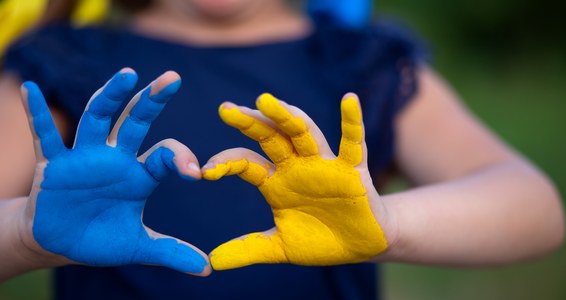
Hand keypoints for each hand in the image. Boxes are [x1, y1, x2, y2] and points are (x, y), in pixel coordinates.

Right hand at [19, 69, 210, 274]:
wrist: (61, 242)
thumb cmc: (101, 237)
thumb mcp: (137, 246)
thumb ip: (170, 252)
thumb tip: (207, 269)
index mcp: (140, 174)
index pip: (166, 156)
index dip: (181, 159)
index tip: (195, 172)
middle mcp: (116, 158)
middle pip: (136, 121)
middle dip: (152, 100)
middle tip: (172, 78)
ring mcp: (85, 157)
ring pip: (98, 118)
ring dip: (110, 97)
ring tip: (127, 75)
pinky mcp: (54, 164)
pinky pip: (45, 135)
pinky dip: (36, 114)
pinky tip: (30, 88)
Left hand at [203, 93, 391, 269]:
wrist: (359, 246)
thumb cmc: (320, 240)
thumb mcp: (281, 247)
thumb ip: (249, 249)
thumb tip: (212, 262)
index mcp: (276, 182)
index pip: (246, 163)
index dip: (226, 164)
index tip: (205, 171)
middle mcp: (296, 167)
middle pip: (270, 137)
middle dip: (250, 123)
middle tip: (226, 109)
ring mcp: (323, 165)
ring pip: (303, 133)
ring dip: (286, 116)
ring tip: (265, 100)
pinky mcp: (352, 170)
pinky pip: (352, 143)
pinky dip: (352, 122)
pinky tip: (349, 99)